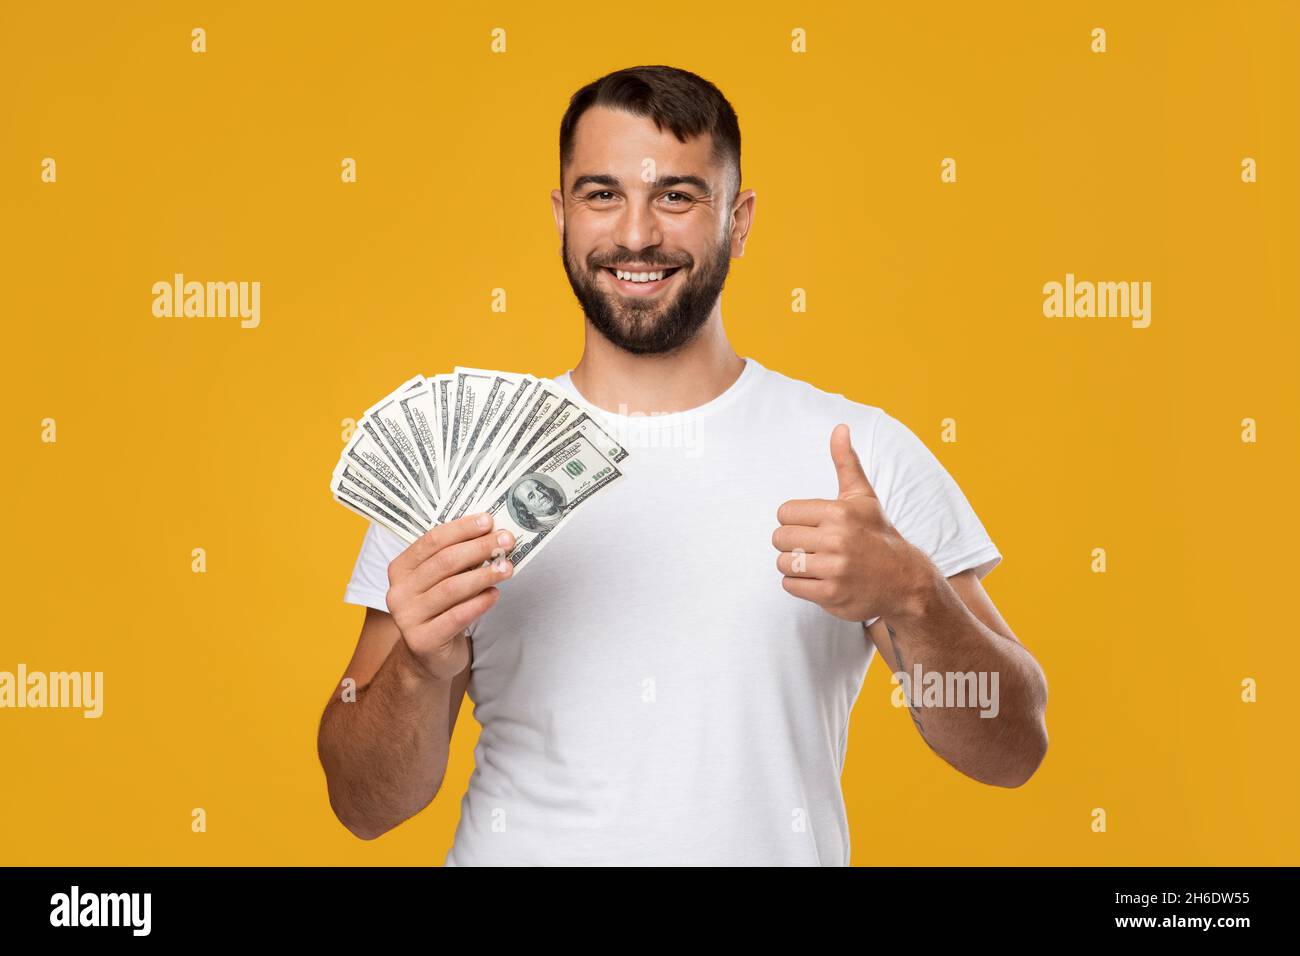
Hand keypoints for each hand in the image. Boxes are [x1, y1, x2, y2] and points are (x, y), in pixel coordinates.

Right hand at [385, 512, 514, 680]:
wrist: (428, 656)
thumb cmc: (440, 610)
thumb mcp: (442, 581)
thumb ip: (458, 559)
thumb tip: (492, 533)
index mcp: (401, 569)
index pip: (432, 541)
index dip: (462, 529)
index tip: (489, 521)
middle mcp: (398, 591)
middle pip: (444, 562)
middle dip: (479, 548)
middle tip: (506, 541)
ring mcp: (407, 617)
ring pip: (451, 588)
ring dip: (484, 575)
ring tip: (507, 568)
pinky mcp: (422, 640)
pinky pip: (456, 617)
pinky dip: (479, 603)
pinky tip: (494, 594)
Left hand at [772, 423, 929, 622]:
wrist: (904, 580)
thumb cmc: (877, 534)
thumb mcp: (863, 497)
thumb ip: (846, 462)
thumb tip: (840, 427)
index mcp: (839, 512)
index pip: (785, 513)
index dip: (795, 520)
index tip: (813, 526)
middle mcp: (837, 540)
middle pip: (780, 538)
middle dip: (791, 543)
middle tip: (813, 546)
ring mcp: (834, 569)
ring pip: (783, 563)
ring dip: (794, 565)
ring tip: (816, 563)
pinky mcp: (831, 594)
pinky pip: (790, 585)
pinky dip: (799, 584)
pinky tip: (819, 579)